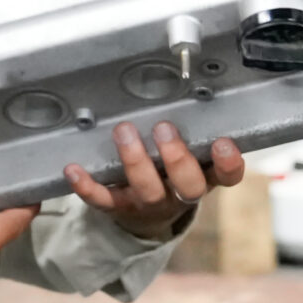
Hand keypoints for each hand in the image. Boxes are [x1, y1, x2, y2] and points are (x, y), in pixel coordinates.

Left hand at [64, 122, 246, 240]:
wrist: (146, 216)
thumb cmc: (171, 172)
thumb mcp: (191, 156)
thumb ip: (192, 131)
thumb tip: (186, 85)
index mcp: (204, 178)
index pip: (226, 176)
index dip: (228, 163)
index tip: (223, 142)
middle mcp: (180, 195)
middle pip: (188, 186)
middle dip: (176, 158)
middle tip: (163, 129)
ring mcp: (149, 205)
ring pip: (148, 191)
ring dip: (135, 162)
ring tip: (124, 132)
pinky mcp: (119, 209)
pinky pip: (103, 201)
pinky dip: (87, 186)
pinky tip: (74, 169)